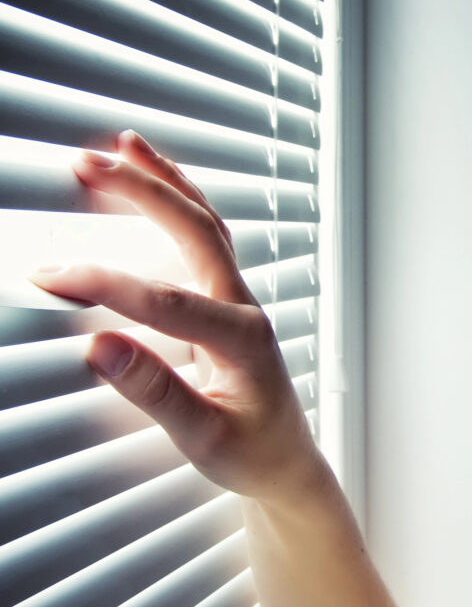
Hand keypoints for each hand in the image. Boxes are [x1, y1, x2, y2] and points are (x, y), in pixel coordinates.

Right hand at [30, 131, 325, 500]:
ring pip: (205, 224)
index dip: (107, 284)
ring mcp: (239, 300)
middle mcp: (245, 308)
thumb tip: (101, 349)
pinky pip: (204, 238)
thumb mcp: (204, 438)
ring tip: (122, 146)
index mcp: (244, 340)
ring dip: (164, 183)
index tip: (51, 274)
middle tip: (87, 161)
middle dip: (144, 192)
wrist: (286, 461)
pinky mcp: (228, 302)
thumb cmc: (253, 453)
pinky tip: (154, 182)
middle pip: (198, 231)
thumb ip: (156, 394)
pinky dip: (178, 202)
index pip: (169, 301)